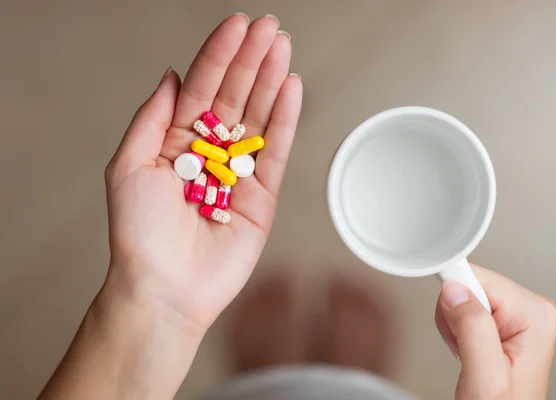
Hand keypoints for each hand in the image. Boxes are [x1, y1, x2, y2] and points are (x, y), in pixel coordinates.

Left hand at [104, 14, 301, 337]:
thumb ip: (152, 118)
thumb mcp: (128, 166)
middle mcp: (209, 154)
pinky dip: (285, 119)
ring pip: (258, 118)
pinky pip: (275, 151)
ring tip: (283, 47)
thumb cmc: (139, 234)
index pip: (201, 89)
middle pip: (234, 97)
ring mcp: (238, 173)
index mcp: (176, 143)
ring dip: (271, 81)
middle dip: (251, 60)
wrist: (165, 287)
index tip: (237, 25)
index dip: (218, 55)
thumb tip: (172, 76)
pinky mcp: (262, 196)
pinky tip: (291, 88)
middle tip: (270, 27)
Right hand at [435, 265, 555, 398]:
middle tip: (465, 347)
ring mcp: (518, 315)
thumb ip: (471, 329)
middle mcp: (531, 310)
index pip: (479, 277)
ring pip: (464, 295)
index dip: (456, 300)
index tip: (455, 322)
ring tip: (468, 353)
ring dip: (455, 325)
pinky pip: (465, 307)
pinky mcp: (502, 321)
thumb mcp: (485, 376)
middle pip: (471, 284)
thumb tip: (454, 289)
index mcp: (535, 315)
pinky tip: (469, 350)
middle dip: (455, 316)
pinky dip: (457, 330)